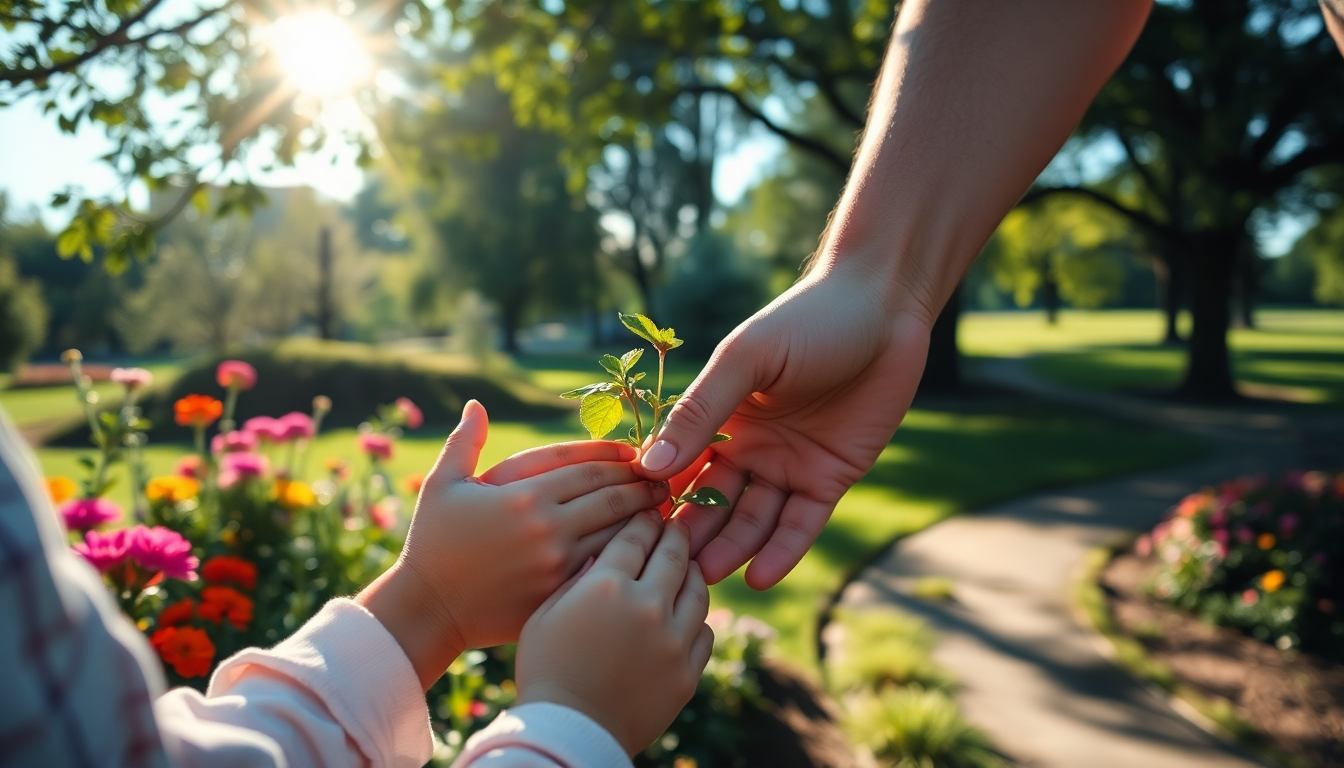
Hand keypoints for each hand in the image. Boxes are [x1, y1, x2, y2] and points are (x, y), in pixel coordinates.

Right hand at [358, 400, 667, 688]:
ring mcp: (558, 565)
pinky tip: (643, 552)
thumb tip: (476, 405)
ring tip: (661, 510)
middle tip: (662, 479)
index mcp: (523, 495)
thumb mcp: (441, 485)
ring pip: (617, 534)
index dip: (617, 457)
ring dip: (643, 519)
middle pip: (610, 497)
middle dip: (641, 485)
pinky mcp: (562, 597)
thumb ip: (464, 442)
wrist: (427, 611)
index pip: (587, 467)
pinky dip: (627, 556)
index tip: (638, 454)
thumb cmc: (432, 544)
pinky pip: (607, 570)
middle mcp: (547, 528)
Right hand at [516, 511, 712, 755]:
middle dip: (674, 533)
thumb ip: (577, 579)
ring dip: (693, 571)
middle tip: (676, 524)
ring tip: (687, 564)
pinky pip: (703, 632)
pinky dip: (697, 618)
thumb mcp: (544, 616)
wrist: (568, 732)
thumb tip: (602, 554)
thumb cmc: (544, 671)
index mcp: (607, 587)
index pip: (635, 537)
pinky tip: (688, 612)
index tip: (647, 512)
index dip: (643, 521)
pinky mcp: (687, 672)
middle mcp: (647, 606)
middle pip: (672, 555)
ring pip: (697, 590)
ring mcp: (673, 641)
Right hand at [639, 263, 931, 588]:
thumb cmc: (808, 320)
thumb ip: (701, 411)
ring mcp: (789, 466)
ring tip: (708, 578)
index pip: (679, 466)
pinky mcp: (830, 479)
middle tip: (665, 570)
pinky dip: (782, 551)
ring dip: (731, 549)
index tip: (630, 531)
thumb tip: (650, 465)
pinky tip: (759, 578)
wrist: (884, 309)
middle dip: (691, 534)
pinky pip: (800, 524)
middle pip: (713, 502)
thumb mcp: (747, 361)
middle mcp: (749, 447)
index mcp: (719, 416)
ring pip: (753, 520)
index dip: (658, 497)